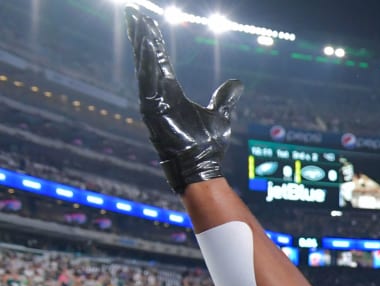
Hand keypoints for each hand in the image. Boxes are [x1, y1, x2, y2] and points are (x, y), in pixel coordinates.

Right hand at [127, 7, 242, 193]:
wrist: (202, 168)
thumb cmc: (207, 146)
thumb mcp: (220, 115)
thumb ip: (224, 98)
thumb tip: (237, 83)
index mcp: (170, 93)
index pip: (159, 61)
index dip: (154, 42)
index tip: (148, 22)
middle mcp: (158, 95)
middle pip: (148, 59)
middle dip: (142, 35)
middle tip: (135, 12)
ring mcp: (153, 102)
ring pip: (146, 66)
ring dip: (142, 44)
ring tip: (138, 21)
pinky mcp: (152, 110)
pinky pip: (148, 81)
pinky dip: (147, 63)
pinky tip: (145, 45)